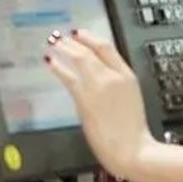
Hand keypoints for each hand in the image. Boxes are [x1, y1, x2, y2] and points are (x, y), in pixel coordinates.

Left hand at [45, 30, 154, 179]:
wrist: (132, 149)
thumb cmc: (132, 132)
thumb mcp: (130, 100)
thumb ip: (116, 87)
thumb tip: (100, 81)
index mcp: (128, 76)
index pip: (107, 48)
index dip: (90, 38)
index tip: (79, 33)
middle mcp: (114, 76)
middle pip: (91, 50)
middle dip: (73, 41)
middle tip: (60, 36)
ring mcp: (99, 86)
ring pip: (79, 58)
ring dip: (64, 48)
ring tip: (53, 43)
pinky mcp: (85, 99)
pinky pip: (68, 77)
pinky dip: (57, 67)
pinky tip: (50, 62)